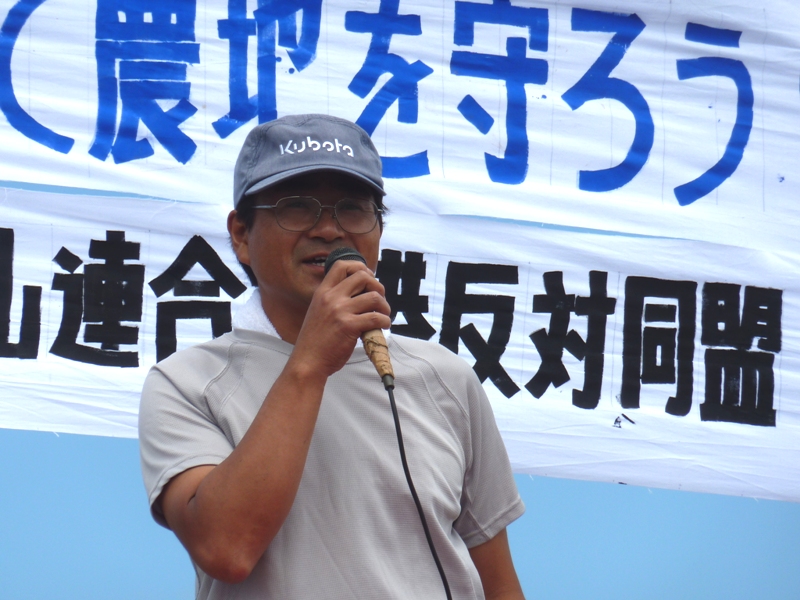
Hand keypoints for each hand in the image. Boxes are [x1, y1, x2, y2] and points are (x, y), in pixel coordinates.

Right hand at [291, 259, 391, 378]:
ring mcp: (340, 311)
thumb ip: (334, 300)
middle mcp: (331, 297)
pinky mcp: (349, 326)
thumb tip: (360, 294)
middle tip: (379, 300)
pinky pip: (376, 317)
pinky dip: (385, 321)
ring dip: (384, 306)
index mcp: (322, 292)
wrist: (307, 362)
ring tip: (383, 315)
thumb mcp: (318, 312)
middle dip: (377, 286)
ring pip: (374, 296)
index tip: (368, 278)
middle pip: (362, 276)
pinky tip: (383, 327)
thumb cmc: (316, 341)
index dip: (359, 267)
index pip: (341, 265)